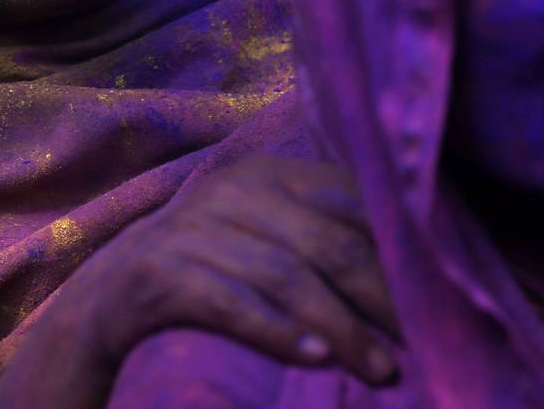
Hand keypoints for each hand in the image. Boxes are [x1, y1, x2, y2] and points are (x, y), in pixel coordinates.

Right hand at [0, 155, 397, 407]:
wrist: (100, 305)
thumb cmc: (208, 274)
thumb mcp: (263, 241)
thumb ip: (323, 237)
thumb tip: (421, 266)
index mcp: (266, 175)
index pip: (350, 200)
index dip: (399, 247)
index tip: (443, 291)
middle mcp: (230, 192)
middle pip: (327, 242)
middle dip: (382, 296)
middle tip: (424, 342)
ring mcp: (189, 231)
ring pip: (284, 275)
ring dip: (341, 326)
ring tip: (381, 369)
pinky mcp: (155, 278)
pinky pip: (227, 302)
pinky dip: (276, 330)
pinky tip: (314, 357)